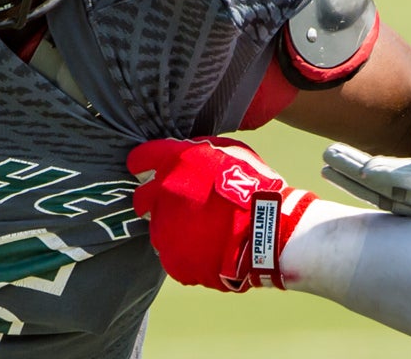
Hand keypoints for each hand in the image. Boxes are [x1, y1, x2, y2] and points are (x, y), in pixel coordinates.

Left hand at [128, 137, 316, 291]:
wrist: (271, 232)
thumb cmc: (255, 188)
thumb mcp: (229, 152)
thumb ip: (198, 150)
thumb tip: (181, 151)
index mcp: (173, 163)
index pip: (139, 159)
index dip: (144, 165)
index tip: (150, 171)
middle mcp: (161, 195)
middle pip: (142, 198)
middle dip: (155, 200)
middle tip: (181, 206)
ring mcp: (164, 231)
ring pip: (157, 228)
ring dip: (173, 227)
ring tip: (202, 230)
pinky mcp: (173, 260)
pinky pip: (172, 254)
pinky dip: (186, 252)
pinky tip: (207, 248)